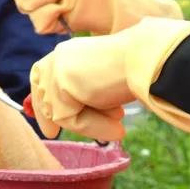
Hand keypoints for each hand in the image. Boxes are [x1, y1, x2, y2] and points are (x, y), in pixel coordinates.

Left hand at [31, 17, 189, 139]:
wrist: (146, 59)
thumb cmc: (132, 70)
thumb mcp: (99, 82)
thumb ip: (80, 94)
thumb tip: (61, 120)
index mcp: (67, 53)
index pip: (43, 78)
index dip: (43, 102)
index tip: (51, 128)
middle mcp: (58, 57)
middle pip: (42, 95)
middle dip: (50, 117)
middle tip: (54, 134)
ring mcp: (58, 70)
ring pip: (59, 111)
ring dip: (89, 124)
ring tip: (119, 127)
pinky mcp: (62, 84)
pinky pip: (68, 119)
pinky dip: (93, 127)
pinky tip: (119, 129)